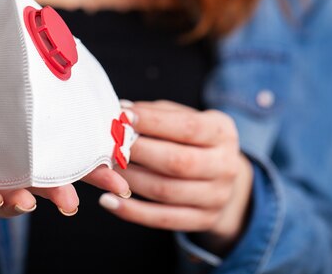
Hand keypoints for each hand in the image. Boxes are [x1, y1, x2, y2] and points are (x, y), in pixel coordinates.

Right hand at [0, 56, 129, 217]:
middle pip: (18, 191)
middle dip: (41, 197)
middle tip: (63, 201)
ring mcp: (25, 160)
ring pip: (50, 182)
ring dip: (80, 184)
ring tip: (107, 187)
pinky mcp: (50, 145)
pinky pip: (72, 160)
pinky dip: (95, 163)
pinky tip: (119, 163)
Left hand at [101, 100, 252, 253]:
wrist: (220, 174)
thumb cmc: (191, 139)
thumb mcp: (183, 117)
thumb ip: (155, 114)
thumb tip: (122, 112)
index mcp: (222, 132)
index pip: (188, 127)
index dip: (153, 122)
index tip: (124, 116)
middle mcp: (225, 165)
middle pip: (178, 162)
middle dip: (140, 152)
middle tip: (112, 145)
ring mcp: (217, 196)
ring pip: (166, 191)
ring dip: (130, 180)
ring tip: (106, 170)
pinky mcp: (204, 219)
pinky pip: (163, 218)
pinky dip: (132, 211)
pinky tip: (108, 201)